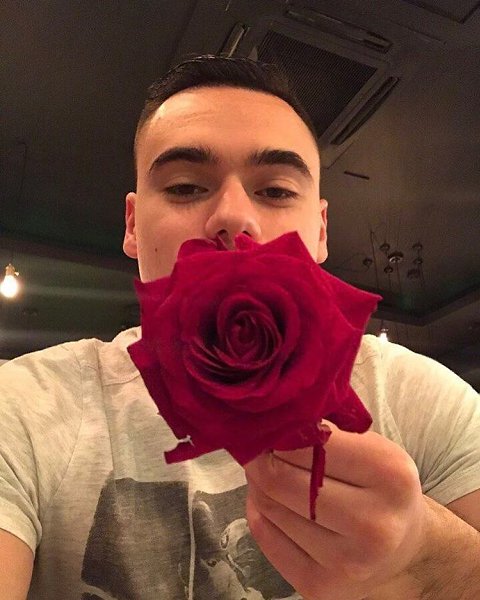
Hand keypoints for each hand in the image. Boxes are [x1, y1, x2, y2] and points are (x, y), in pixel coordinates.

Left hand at [244, 422, 427, 599]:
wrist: (405, 546)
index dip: (282, 433)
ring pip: (269, 507)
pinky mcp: (320, 587)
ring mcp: (346, 563)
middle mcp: (373, 524)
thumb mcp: (371, 446)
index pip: (309, 444)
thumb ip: (326, 432)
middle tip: (259, 447)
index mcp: (390, 475)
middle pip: (281, 479)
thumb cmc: (381, 485)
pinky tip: (271, 500)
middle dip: (261, 458)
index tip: (275, 428)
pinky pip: (265, 536)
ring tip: (268, 472)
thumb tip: (273, 424)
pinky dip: (259, 511)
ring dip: (258, 483)